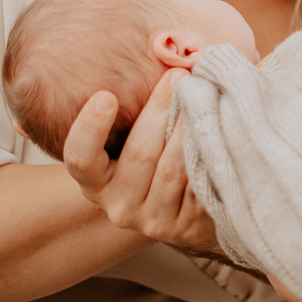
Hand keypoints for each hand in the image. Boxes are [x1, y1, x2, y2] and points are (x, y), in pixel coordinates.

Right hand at [62, 69, 220, 253]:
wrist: (186, 210)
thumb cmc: (154, 162)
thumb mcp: (128, 145)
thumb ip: (119, 119)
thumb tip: (97, 89)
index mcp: (95, 183)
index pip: (81, 158)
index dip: (90, 128)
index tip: (106, 96)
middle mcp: (119, 207)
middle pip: (140, 153)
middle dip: (160, 108)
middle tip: (178, 75)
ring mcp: (154, 220)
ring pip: (174, 167)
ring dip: (191, 126)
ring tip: (204, 93)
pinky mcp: (187, 226)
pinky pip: (200, 182)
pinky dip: (211, 151)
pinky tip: (220, 127)